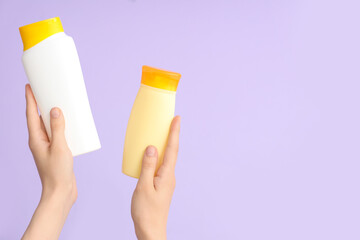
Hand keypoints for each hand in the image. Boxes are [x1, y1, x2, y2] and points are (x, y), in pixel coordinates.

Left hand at [22, 84, 76, 239]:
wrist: (61, 192)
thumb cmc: (57, 172)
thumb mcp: (60, 148)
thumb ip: (58, 128)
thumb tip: (55, 110)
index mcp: (36, 139)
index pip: (31, 114)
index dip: (30, 99)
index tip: (29, 86)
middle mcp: (40, 141)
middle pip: (38, 118)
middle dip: (41, 104)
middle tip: (46, 91)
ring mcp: (48, 146)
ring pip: (49, 125)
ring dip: (52, 114)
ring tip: (60, 104)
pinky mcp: (57, 151)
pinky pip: (58, 133)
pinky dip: (62, 125)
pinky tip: (71, 124)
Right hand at [131, 116, 180, 239]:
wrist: (151, 230)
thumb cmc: (147, 212)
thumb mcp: (144, 186)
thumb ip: (147, 166)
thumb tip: (151, 147)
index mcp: (167, 175)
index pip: (172, 149)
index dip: (175, 132)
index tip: (177, 119)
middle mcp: (169, 176)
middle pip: (171, 151)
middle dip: (171, 135)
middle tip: (169, 121)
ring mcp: (165, 181)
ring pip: (165, 159)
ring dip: (164, 145)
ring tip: (159, 135)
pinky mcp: (160, 185)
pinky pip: (159, 166)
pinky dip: (156, 157)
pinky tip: (149, 157)